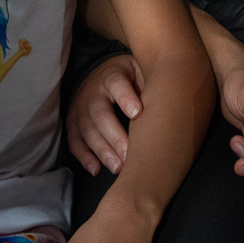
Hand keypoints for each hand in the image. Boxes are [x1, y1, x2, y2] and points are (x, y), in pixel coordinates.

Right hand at [66, 55, 144, 176]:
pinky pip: (74, 141)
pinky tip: (96, 170)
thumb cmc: (131, 80)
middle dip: (115, 136)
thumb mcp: (141, 72)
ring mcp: (80, 108)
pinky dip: (83, 156)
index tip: (137, 113)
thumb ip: (151, 84)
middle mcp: (92, 92)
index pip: (116, 83)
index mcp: (112, 76)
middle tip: (129, 156)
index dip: (125, 97)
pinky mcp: (73, 123)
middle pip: (100, 114)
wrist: (103, 76)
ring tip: (118, 168)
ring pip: (87, 130)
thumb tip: (170, 101)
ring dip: (102, 150)